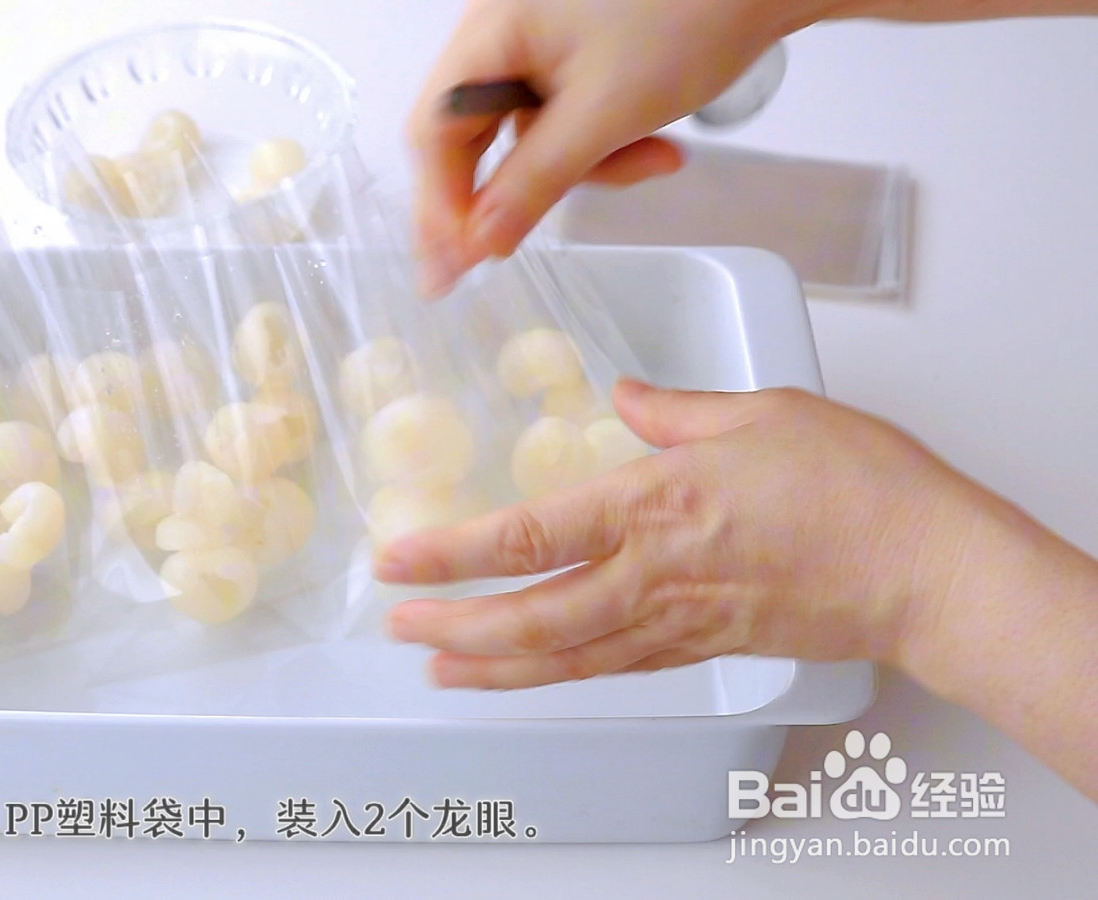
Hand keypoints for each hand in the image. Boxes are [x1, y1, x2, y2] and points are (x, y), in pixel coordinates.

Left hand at [375, 379, 983, 688]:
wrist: (926, 568)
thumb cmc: (857, 484)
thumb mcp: (760, 412)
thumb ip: (676, 409)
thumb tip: (623, 396)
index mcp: (655, 502)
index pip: (528, 534)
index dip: (453, 551)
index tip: (398, 557)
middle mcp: (652, 573)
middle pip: (531, 614)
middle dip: (455, 624)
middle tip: (397, 624)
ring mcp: (675, 621)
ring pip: (565, 657)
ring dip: (494, 664)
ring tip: (438, 665)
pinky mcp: (702, 648)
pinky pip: (614, 668)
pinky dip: (559, 675)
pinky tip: (529, 672)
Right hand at [409, 0, 810, 295]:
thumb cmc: (693, 13)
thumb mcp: (605, 114)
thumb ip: (533, 183)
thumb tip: (479, 240)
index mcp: (490, 30)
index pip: (435, 132)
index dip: (440, 205)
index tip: (452, 267)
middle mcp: (501, 32)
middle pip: (473, 137)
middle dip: (519, 190)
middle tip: (519, 248)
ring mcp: (537, 43)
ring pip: (526, 138)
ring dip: (581, 170)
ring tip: (652, 161)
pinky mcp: (572, 54)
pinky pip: (561, 122)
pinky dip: (601, 146)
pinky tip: (652, 143)